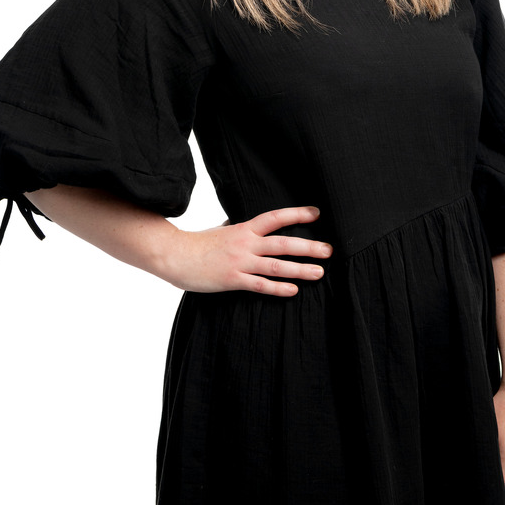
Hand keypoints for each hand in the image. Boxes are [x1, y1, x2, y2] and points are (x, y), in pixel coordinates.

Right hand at [163, 205, 331, 296]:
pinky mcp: (233, 280)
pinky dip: (277, 288)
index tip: (317, 213)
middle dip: (308, 247)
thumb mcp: (222, 230)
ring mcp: (240, 262)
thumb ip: (240, 229)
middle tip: (329, 250)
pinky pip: (260, 285)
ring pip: (276, 266)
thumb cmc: (199, 243)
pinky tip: (293, 291)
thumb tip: (249, 224)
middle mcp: (246, 243)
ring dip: (299, 269)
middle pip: (283, 243)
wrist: (175, 255)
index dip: (296, 214)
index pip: (275, 218)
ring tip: (319, 272)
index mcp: (244, 228)